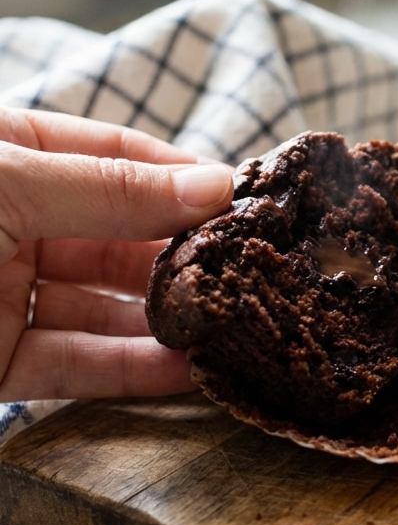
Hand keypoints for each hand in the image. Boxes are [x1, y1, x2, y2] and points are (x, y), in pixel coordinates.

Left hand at [0, 109, 232, 401]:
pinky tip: (183, 371)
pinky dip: (128, 371)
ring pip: (100, 307)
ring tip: (227, 325)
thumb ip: (109, 189)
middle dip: (180, 252)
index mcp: (6, 156)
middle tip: (247, 270)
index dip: (176, 174)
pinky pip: (70, 365)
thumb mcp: (6, 184)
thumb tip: (214, 186)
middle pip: (115, 235)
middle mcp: (8, 222)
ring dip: (163, 319)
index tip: (242, 199)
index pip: (110, 153)